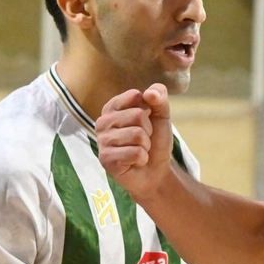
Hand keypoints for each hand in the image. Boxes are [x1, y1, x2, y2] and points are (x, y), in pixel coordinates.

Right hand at [96, 83, 174, 197]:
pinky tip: (136, 161)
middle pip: (137, 115)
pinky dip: (142, 158)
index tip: (147, 120)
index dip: (149, 110)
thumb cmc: (155, 141)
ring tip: (140, 150)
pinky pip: (135, 152)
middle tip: (144, 139)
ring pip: (137, 135)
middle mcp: (103, 122)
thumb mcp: (161, 116)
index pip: (135, 96)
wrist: (156, 171)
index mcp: (113, 107)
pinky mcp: (106, 159)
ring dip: (146, 145)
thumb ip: (159, 98)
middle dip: (149, 130)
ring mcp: (102, 141)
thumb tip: (150, 93)